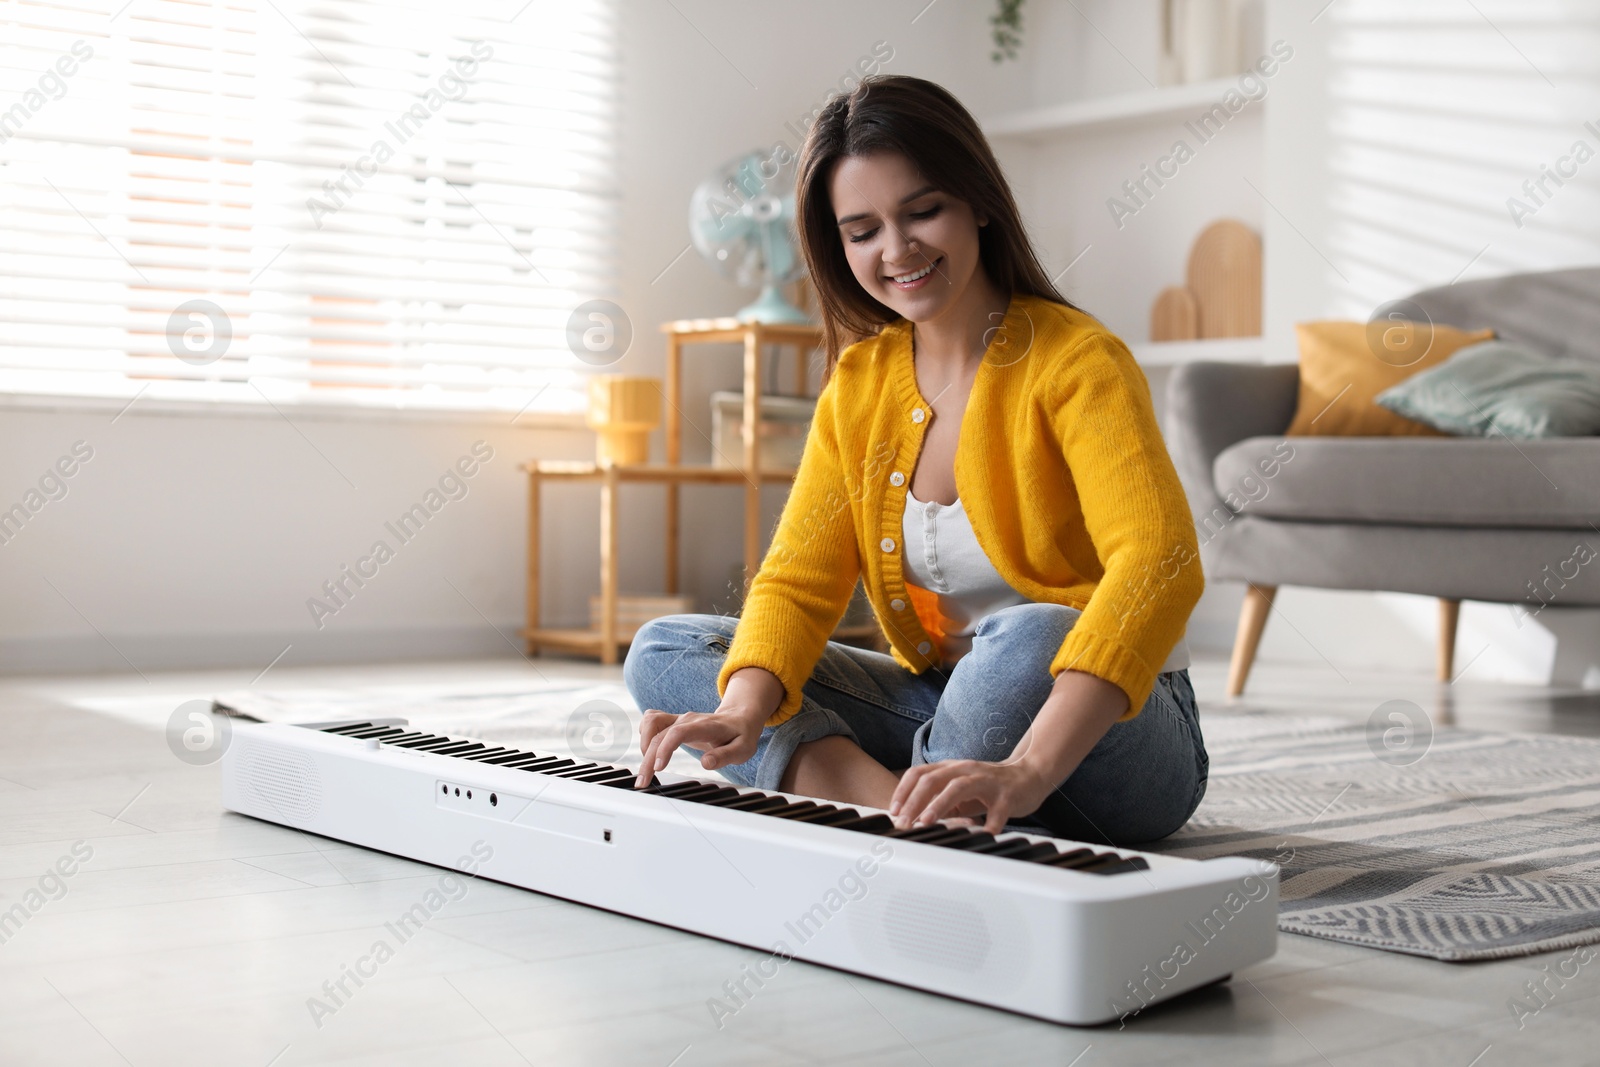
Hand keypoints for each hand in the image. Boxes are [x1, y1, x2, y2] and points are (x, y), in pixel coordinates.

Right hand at [634, 703, 765, 787]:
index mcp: (705, 726)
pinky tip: (647, 753)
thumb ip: (725, 756)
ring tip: (646, 768)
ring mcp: (678, 718)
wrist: (739, 718)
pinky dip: (644, 735)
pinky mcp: (673, 720)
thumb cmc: (740, 736)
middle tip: (643, 782)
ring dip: (642, 745)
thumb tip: (706, 763)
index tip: (659, 767)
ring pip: (651, 724)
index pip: (678, 732)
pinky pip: (651, 720)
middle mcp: (688, 719)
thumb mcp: (742, 749)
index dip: (665, 748)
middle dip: (648, 759)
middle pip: (660, 734)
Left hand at [889, 757, 1055, 834]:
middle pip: (932, 779)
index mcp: (951, 768)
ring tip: (926, 822)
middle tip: (904, 823)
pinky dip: (988, 824)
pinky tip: (980, 837)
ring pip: (958, 787)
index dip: (903, 791)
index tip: (893, 812)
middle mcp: (965, 770)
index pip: (918, 773)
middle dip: (914, 801)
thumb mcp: (959, 790)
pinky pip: (996, 811)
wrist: (1029, 775)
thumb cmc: (990, 786)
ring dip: (939, 805)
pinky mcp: (1007, 794)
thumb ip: (938, 801)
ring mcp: (986, 780)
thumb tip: (911, 819)